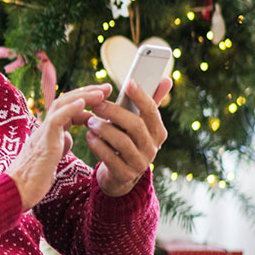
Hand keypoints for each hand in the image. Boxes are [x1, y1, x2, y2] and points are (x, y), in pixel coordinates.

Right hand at [8, 84, 110, 210]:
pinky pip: (56, 120)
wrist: (17, 191)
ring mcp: (43, 133)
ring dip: (82, 96)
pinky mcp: (43, 142)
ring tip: (100, 92)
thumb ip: (60, 144)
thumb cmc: (33, 178)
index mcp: (48, 131)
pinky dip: (70, 109)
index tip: (103, 99)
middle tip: (106, 88)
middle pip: (65, 101)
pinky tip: (83, 103)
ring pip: (61, 105)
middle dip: (87, 92)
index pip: (67, 109)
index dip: (85, 102)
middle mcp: (44, 127)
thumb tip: (68, 138)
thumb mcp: (52, 157)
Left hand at [86, 78, 172, 196]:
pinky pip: (110, 159)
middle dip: (115, 113)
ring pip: (122, 142)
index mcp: (158, 132)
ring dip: (104, 129)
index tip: (128, 82)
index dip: (141, 96)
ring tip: (90, 121)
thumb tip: (166, 79)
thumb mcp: (139, 123)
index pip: (152, 111)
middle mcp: (152, 148)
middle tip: (97, 105)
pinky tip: (89, 137)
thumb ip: (150, 102)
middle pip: (136, 126)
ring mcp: (140, 163)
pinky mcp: (125, 175)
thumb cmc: (128, 140)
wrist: (121, 175)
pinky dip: (98, 146)